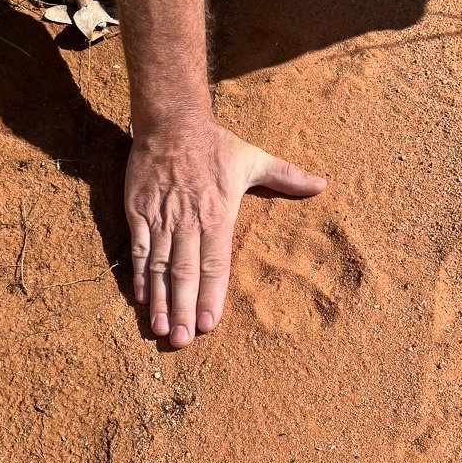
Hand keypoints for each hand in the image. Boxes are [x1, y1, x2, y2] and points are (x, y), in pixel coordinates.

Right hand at [125, 121, 326, 347]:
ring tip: (161, 329)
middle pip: (186, 273)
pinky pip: (139, 249)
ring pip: (160, 267)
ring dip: (161, 300)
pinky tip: (142, 300)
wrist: (171, 121)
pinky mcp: (139, 212)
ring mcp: (161, 218)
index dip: (212, 296)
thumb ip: (287, 176)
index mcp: (218, 215)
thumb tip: (322, 184)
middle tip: (183, 340)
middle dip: (185, 309)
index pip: (215, 265)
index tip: (210, 325)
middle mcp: (188, 222)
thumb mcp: (253, 159)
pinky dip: (140, 276)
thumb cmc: (215, 145)